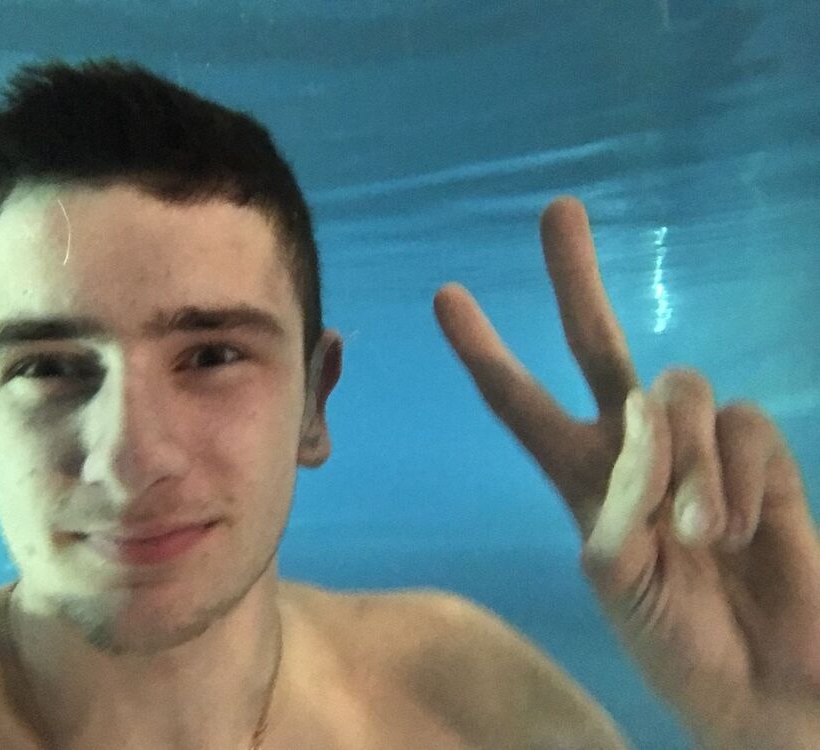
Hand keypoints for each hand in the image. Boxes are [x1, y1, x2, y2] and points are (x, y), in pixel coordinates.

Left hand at [433, 196, 819, 747]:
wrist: (767, 685)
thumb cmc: (678, 643)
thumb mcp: (617, 584)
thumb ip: (615, 510)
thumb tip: (636, 433)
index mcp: (581, 477)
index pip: (521, 403)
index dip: (486, 352)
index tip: (446, 295)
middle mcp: (634, 447)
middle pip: (599, 343)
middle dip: (576, 278)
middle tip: (556, 209)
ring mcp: (700, 446)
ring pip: (677, 388)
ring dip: (685, 460)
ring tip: (703, 535)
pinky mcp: (764, 455)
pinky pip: (745, 424)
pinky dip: (741, 478)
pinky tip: (744, 532)